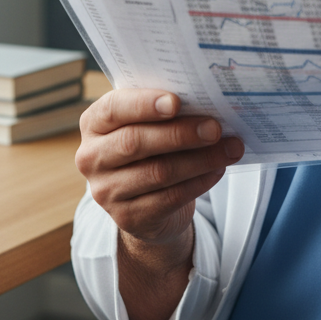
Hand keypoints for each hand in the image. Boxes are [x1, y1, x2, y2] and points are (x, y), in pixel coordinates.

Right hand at [76, 89, 243, 319]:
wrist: (142, 200)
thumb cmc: (148, 146)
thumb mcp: (144, 123)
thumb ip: (162, 111)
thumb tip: (204, 101)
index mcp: (93, 123)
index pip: (113, 108)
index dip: (144, 104)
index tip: (176, 101)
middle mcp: (92, 157)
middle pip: (135, 142)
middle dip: (180, 133)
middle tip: (215, 127)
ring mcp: (106, 191)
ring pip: (158, 172)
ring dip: (199, 159)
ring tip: (229, 148)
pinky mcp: (128, 218)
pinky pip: (170, 198)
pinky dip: (199, 182)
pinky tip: (218, 169)